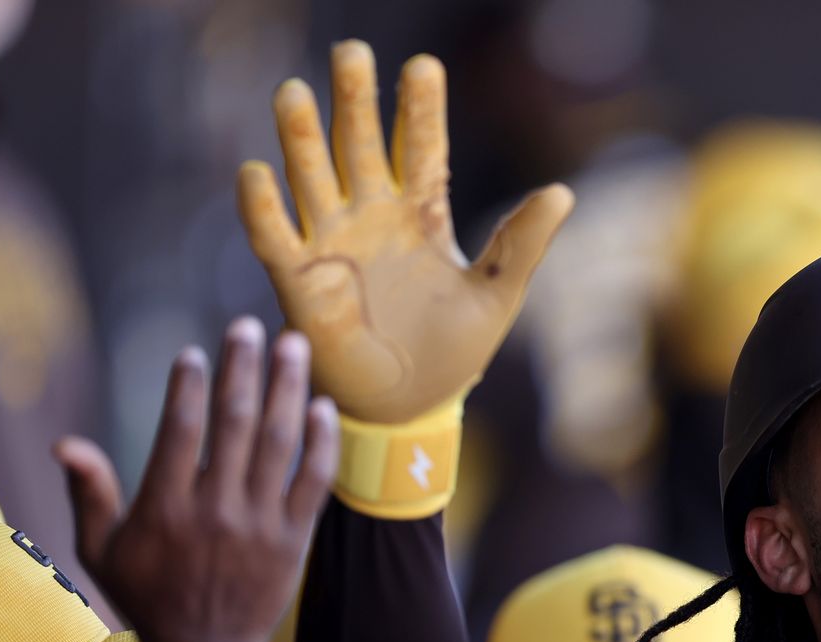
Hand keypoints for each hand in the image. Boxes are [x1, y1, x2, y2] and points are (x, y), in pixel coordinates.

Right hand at [54, 317, 337, 641]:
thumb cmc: (147, 597)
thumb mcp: (101, 551)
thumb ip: (89, 494)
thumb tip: (64, 443)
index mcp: (163, 509)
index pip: (179, 430)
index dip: (189, 386)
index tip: (196, 353)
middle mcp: (214, 512)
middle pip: (235, 424)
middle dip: (243, 368)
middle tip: (250, 326)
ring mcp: (258, 525)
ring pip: (279, 443)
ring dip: (289, 389)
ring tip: (294, 345)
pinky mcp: (294, 540)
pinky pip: (313, 482)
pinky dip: (321, 443)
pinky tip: (323, 406)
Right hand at [238, 40, 572, 424]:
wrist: (410, 409)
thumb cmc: (453, 352)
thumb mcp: (497, 297)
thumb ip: (521, 244)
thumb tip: (563, 193)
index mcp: (421, 214)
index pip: (421, 149)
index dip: (420, 110)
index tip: (423, 66)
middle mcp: (371, 214)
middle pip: (358, 145)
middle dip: (354, 102)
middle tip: (350, 53)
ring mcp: (331, 242)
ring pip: (311, 177)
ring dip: (299, 138)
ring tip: (293, 92)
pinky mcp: (299, 280)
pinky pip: (275, 237)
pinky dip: (263, 207)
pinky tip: (257, 172)